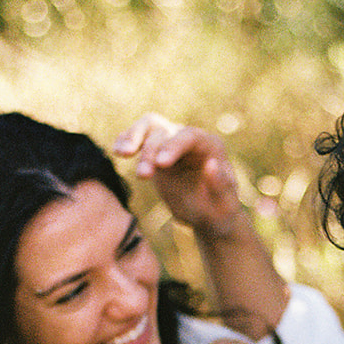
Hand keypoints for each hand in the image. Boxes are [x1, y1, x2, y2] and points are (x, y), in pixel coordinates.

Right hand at [113, 115, 241, 237]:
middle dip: (150, 151)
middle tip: (143, 177)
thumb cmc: (220, 210)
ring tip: (121, 153)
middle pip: (165, 132)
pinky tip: (117, 150)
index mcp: (209, 146)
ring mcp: (170, 143)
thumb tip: (212, 165)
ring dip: (133, 138)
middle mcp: (189, 139)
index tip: (160, 164)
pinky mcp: (154, 152)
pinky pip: (138, 138)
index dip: (173, 146)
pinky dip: (125, 140)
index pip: (189, 137)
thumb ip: (222, 185)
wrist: (208, 215)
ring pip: (148, 128)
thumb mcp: (226, 204)